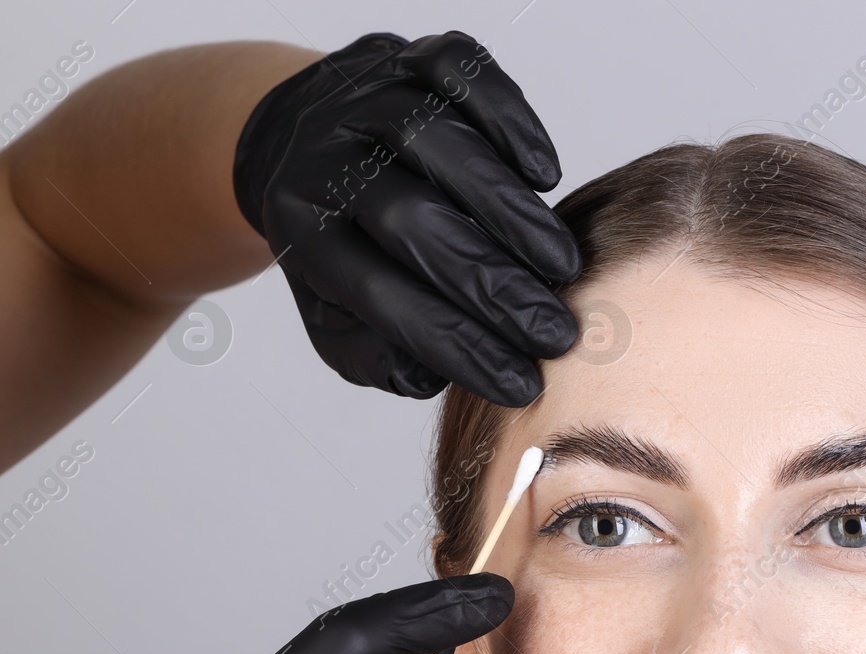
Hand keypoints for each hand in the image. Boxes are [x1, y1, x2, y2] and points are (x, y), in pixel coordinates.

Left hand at [233, 31, 580, 405]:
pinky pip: (462, 79)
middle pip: (414, 222)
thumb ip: (377, 354)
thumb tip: (428, 374)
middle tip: (556, 332)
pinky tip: (543, 176)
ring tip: (562, 268)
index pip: (383, 296)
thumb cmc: (343, 239)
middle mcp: (326, 157)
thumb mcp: (337, 313)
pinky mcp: (410, 56)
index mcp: (305, 231)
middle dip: (494, 286)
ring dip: (511, 214)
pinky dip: (510, 123)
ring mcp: (368, 98)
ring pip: (442, 147)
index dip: (458, 345)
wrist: (301, 136)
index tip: (522, 382)